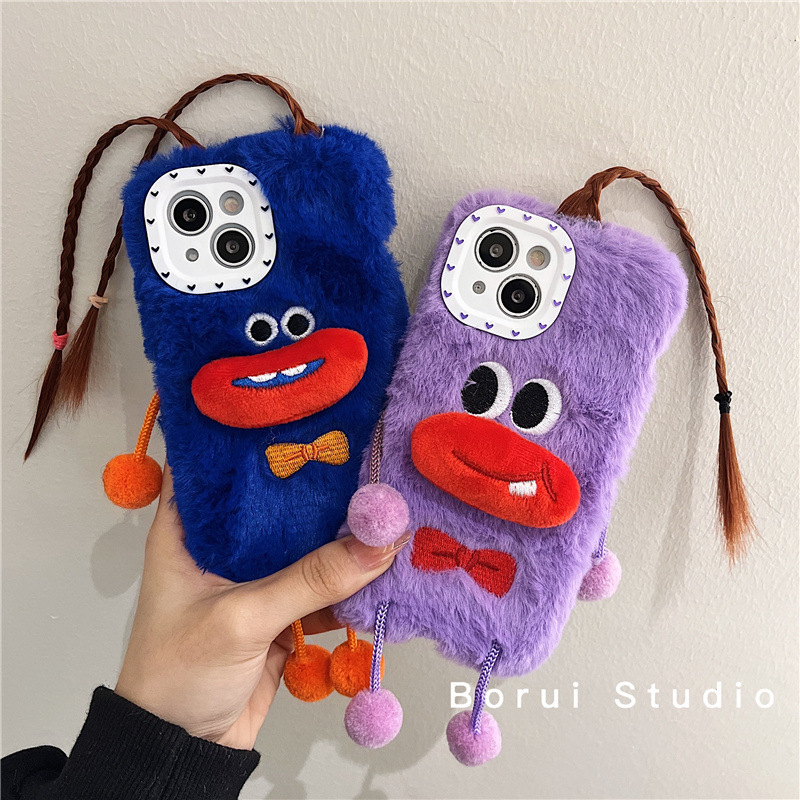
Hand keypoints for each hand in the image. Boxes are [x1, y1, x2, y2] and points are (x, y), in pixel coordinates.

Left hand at [115, 464, 408, 749]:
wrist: (183, 750)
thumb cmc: (178, 675)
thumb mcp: (242, 619)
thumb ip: (310, 580)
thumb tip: (377, 543)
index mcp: (190, 529)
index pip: (221, 465)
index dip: (259, 437)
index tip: (306, 412)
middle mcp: (224, 546)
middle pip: (278, 504)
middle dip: (320, 487)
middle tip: (365, 456)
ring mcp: (256, 578)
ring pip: (307, 544)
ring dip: (343, 535)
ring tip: (386, 506)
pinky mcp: (282, 610)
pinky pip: (323, 586)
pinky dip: (350, 579)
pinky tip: (381, 562)